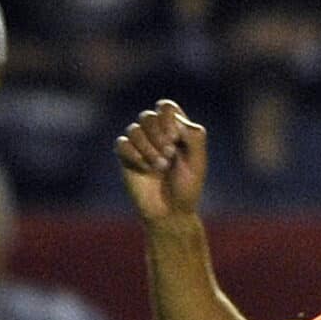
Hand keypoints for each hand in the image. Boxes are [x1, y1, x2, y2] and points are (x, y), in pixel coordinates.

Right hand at [116, 99, 207, 223]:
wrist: (171, 212)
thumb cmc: (187, 187)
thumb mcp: (198, 161)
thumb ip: (194, 135)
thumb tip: (175, 119)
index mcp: (175, 129)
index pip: (166, 107)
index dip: (168, 119)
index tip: (176, 140)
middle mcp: (155, 133)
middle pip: (148, 116)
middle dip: (159, 135)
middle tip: (170, 155)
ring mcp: (139, 144)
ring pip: (134, 129)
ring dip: (148, 148)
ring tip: (160, 167)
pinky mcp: (125, 157)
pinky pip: (122, 143)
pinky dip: (134, 155)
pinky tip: (145, 169)